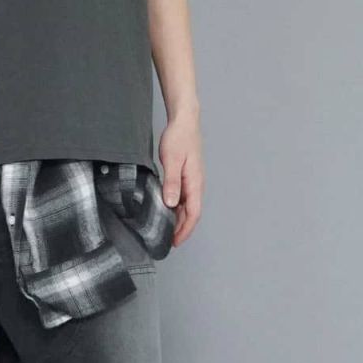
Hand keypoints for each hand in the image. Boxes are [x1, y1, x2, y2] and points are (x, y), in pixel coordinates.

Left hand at [158, 113, 203, 247]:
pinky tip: (166, 210)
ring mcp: (192, 181)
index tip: (176, 241)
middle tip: (168, 241)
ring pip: (188, 206)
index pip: (194, 213)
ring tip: (166, 230)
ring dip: (179, 219)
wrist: (184, 121)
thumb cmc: (179, 138)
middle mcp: (196, 184)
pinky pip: (183, 197)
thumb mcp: (172, 160)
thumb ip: (172, 182)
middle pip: (192, 213)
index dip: (185, 229)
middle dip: (182, 229)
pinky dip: (176, 208)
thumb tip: (171, 204)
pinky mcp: (186, 176)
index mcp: (195, 183)